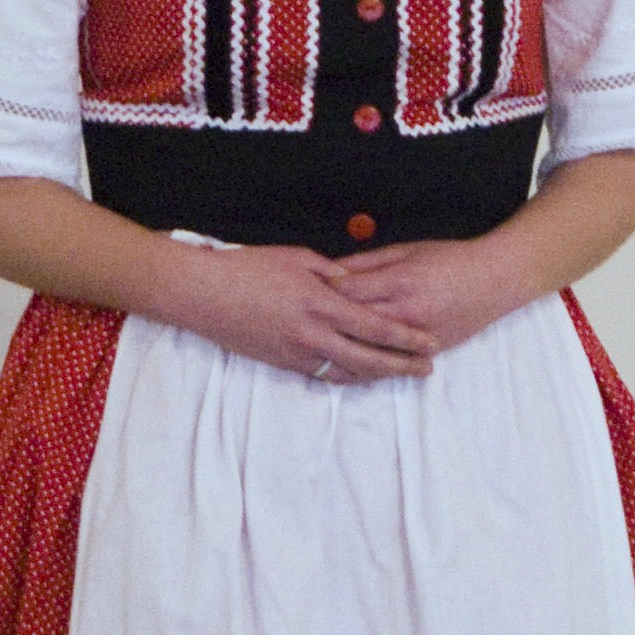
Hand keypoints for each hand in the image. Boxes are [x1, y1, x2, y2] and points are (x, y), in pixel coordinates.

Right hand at [161, 240, 437, 384]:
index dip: (407, 339)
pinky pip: (323, 375)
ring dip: (377, 375)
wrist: (203, 295)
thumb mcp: (297, 257)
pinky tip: (362, 375)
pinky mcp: (282, 363)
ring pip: (348, 372)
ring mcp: (297, 353)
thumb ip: (334, 273)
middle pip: (369, 359)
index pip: (376, 327)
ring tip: (399, 373)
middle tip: (427, 369)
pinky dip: (347, 376)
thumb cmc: (248, 268)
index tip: (430, 343)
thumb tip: (357, 283)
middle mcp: (313, 334)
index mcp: (321, 303)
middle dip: (402, 366)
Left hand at [325, 235, 524, 359]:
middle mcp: (406, 312)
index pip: (347, 293)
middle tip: (304, 322)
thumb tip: (331, 271)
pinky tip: (351, 361)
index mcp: (398, 281)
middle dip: (326, 323)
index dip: (322, 293)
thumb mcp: (406, 249)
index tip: (305, 293)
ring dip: (343, 348)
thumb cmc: (450, 259)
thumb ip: (367, 263)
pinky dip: (370, 362)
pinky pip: (391, 361)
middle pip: (353, 324)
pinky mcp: (429, 350)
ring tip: (321, 345)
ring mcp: (418, 335)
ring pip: (369, 349)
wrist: (495, 280)